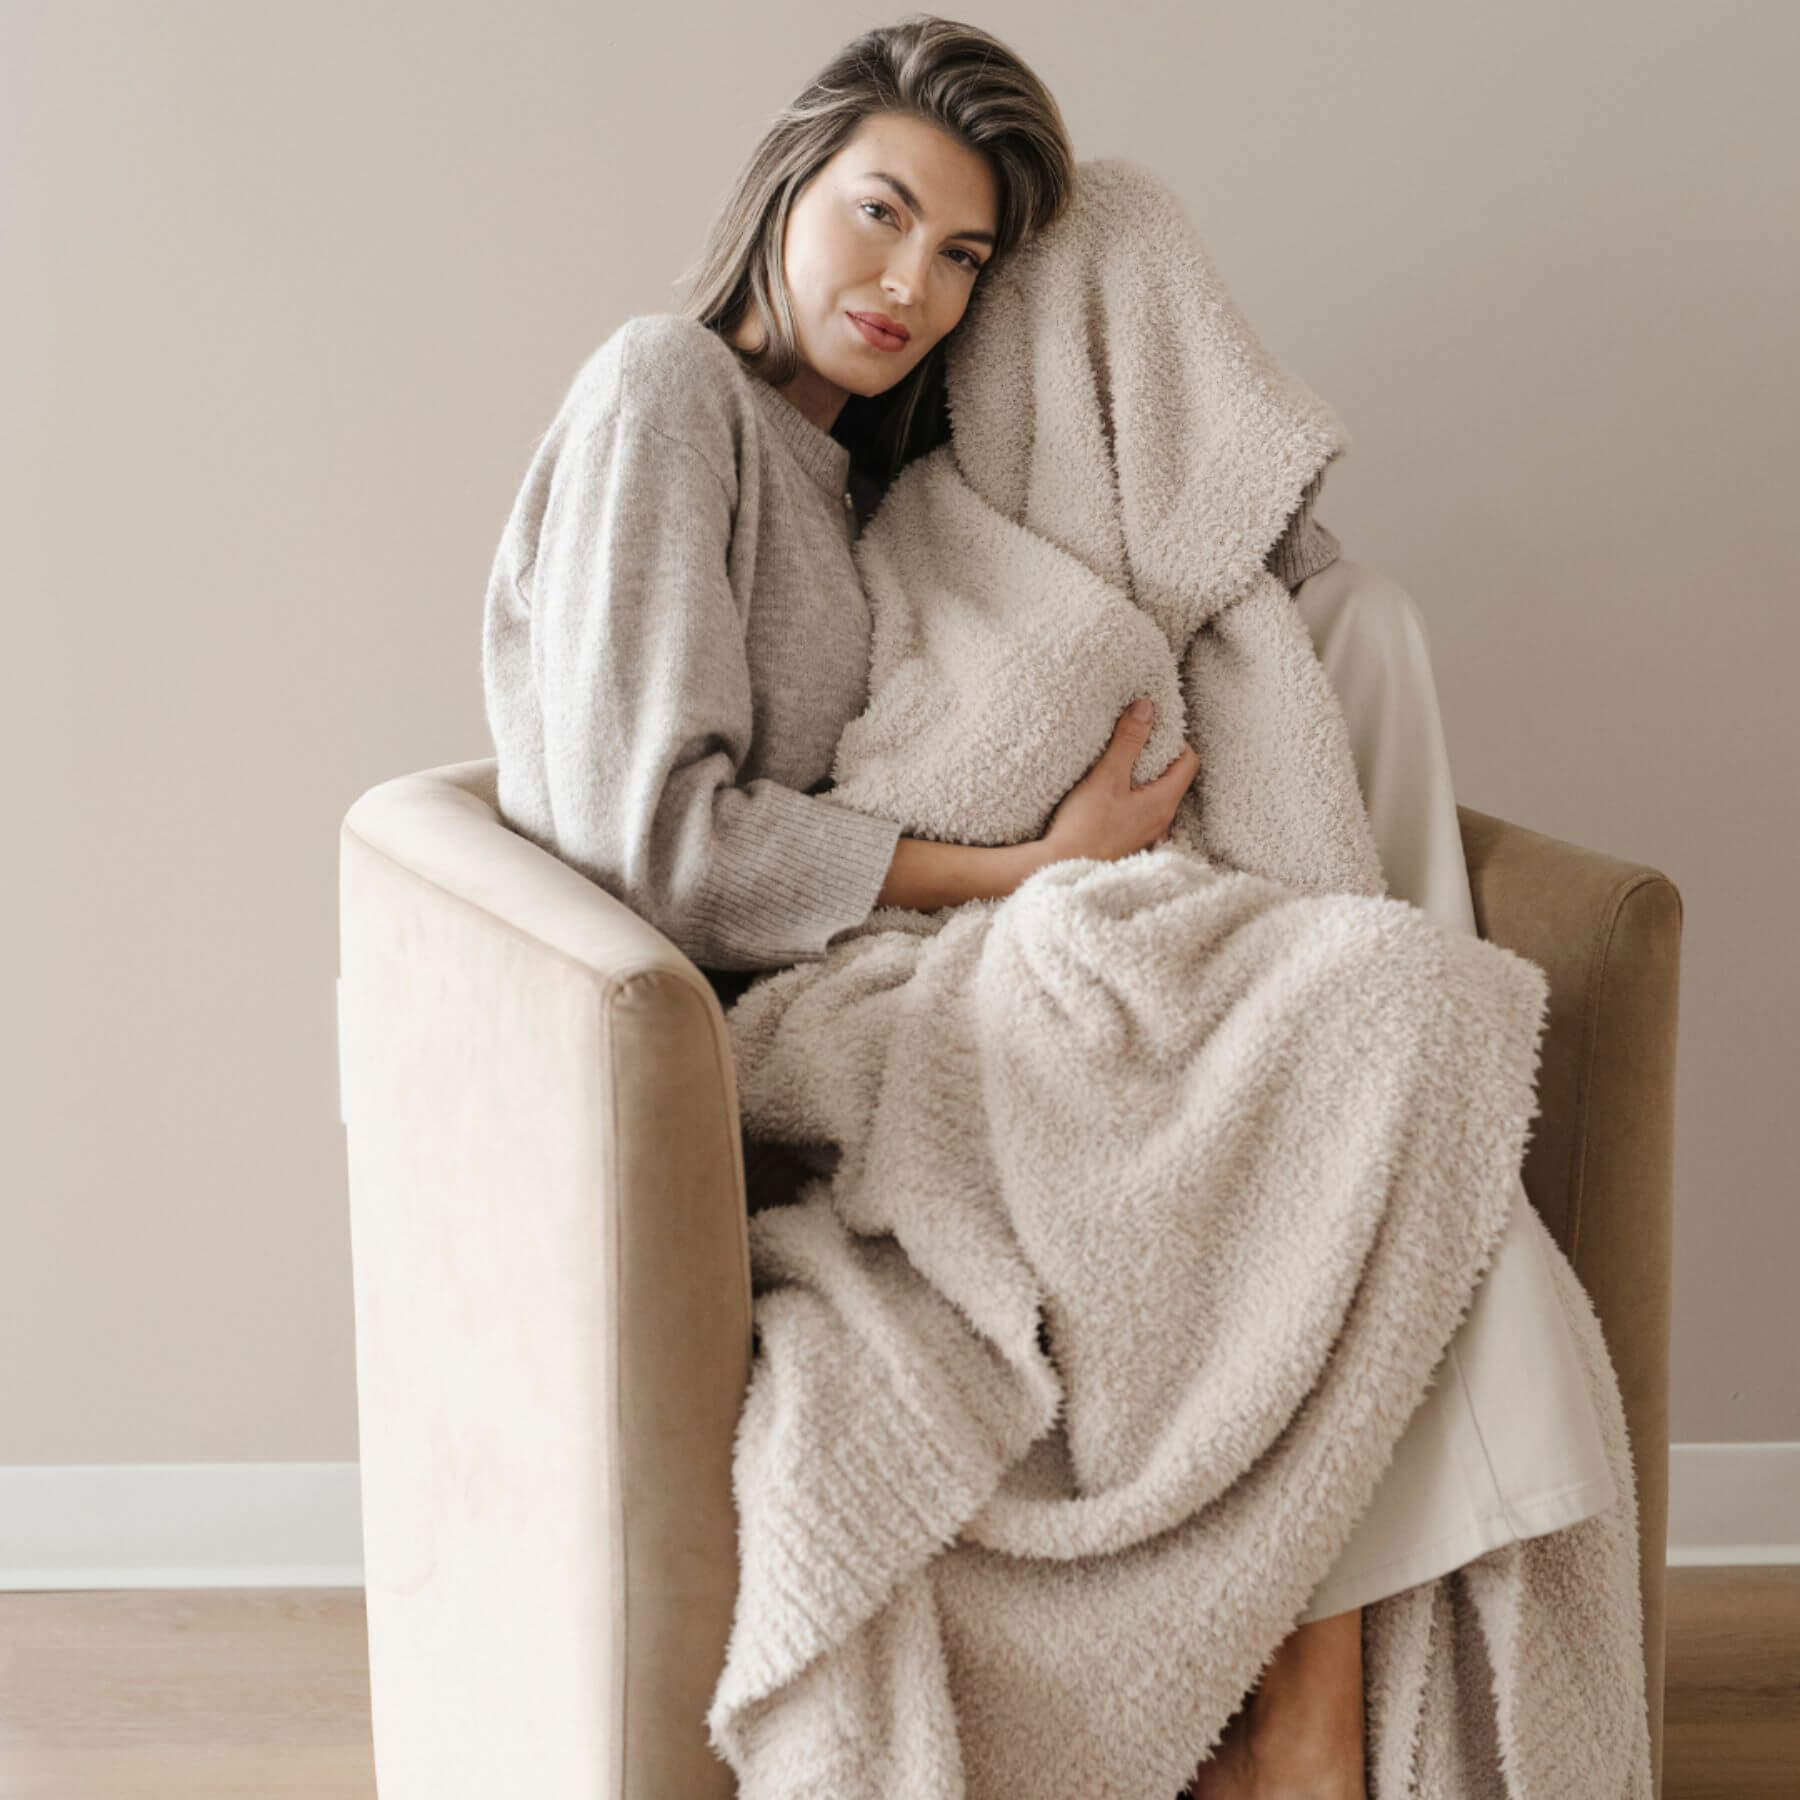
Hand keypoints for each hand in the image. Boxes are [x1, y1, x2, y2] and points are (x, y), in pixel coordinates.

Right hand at [1039, 699, 1198, 865]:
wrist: (1060, 866)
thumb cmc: (1084, 825)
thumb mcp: (1106, 776)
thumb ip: (1128, 741)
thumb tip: (1147, 708)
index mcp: (1163, 803)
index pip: (1189, 762)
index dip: (1176, 742)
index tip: (1152, 732)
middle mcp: (1162, 821)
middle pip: (1175, 780)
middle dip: (1160, 758)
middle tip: (1136, 744)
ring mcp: (1148, 835)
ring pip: (1158, 797)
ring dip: (1145, 780)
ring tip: (1122, 767)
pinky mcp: (1131, 842)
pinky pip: (1143, 814)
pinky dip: (1134, 798)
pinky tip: (1112, 796)